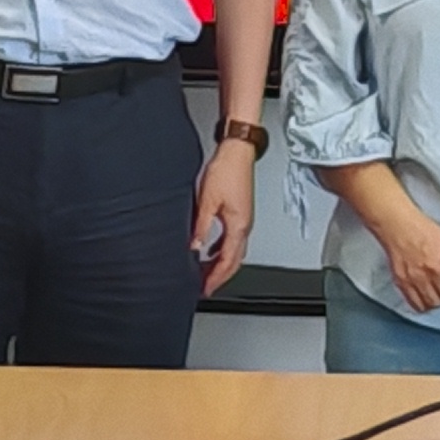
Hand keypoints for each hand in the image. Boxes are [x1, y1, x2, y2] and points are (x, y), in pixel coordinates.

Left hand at [191, 141, 257, 294]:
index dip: (216, 277)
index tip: (205, 288)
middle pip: (234, 260)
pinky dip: (222, 249)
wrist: (237, 151)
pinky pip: (233, 238)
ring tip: (206, 272)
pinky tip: (211, 248)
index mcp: (238, 226)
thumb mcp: (207, 201)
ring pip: (234, 250)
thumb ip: (201, 226)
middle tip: (206, 286)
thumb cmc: (227, 170)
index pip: (228, 261)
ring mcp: (244, 219)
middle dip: (220, 276)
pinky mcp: (240, 212)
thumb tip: (195, 246)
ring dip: (221, 263)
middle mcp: (245, 225)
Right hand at [379, 206, 439, 312]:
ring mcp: (418, 278)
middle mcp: (435, 270)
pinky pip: (418, 305)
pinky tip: (423, 295)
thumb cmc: (423, 229)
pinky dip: (423, 304)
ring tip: (434, 292)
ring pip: (435, 303)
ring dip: (437, 299)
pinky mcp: (403, 283)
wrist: (397, 225)